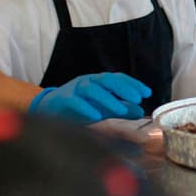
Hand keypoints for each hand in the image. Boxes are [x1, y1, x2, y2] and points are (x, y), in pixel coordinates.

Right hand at [29, 73, 151, 122]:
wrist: (48, 109)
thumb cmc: (79, 107)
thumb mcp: (103, 108)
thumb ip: (121, 109)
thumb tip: (141, 112)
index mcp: (98, 82)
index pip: (117, 78)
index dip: (132, 84)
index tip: (147, 93)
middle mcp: (87, 82)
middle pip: (106, 80)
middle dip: (123, 88)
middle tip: (137, 99)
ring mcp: (74, 90)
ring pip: (91, 89)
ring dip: (107, 99)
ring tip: (121, 111)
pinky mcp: (62, 100)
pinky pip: (74, 102)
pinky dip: (85, 108)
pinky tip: (96, 116)